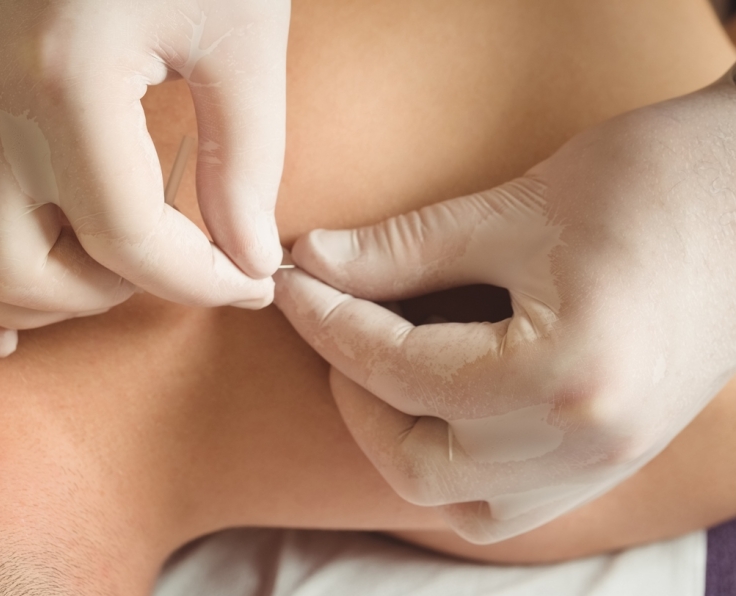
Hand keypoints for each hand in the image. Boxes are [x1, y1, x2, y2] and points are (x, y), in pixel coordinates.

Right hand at [0, 0, 288, 356]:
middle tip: (169, 261)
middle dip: (107, 296)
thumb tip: (247, 261)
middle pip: (17, 275)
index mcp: (65, 80)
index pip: (128, 240)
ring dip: (24, 301)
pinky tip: (3, 301)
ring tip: (94, 285)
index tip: (248, 282)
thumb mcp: (243, 42)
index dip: (202, 283)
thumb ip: (246, 163)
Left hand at [274, 66, 735, 542]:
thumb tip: (312, 262)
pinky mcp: (613, 459)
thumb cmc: (654, 181)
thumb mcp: (514, 208)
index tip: (291, 283)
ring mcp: (605, 465)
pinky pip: (507, 500)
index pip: (398, 371)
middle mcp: (585, 446)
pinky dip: (456, 462)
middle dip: (356, 397)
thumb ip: (401, 249)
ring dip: (402, 442)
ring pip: (461, 501)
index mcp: (563, 379)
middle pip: (418, 463)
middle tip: (331, 330)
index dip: (327, 323)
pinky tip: (440, 404)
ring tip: (381, 371)